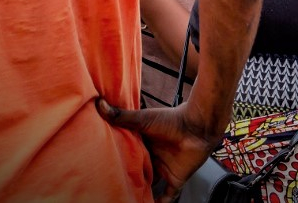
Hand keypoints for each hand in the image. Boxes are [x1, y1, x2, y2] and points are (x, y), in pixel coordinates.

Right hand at [97, 98, 221, 202]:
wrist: (197, 126)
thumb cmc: (172, 120)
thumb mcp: (142, 119)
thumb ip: (122, 116)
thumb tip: (99, 104)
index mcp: (144, 143)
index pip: (128, 155)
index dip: (118, 161)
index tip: (103, 167)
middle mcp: (153, 157)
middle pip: (137, 172)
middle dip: (127, 178)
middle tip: (110, 187)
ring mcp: (164, 169)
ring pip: (149, 185)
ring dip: (140, 192)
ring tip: (124, 198)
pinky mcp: (175, 180)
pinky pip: (167, 197)